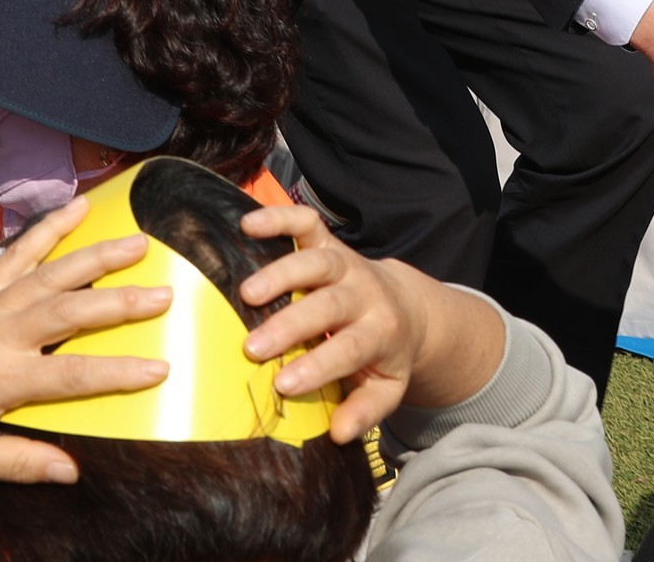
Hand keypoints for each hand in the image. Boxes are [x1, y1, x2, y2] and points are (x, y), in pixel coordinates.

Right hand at [232, 203, 504, 440]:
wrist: (408, 306)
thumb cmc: (386, 354)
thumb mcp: (387, 388)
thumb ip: (365, 410)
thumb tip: (339, 434)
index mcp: (381, 332)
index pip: (350, 349)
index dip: (318, 366)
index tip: (283, 385)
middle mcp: (365, 293)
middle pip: (331, 304)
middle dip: (292, 324)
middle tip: (254, 347)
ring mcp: (348, 263)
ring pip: (318, 260)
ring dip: (282, 273)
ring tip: (246, 293)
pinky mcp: (331, 242)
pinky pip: (307, 223)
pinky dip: (279, 218)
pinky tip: (247, 224)